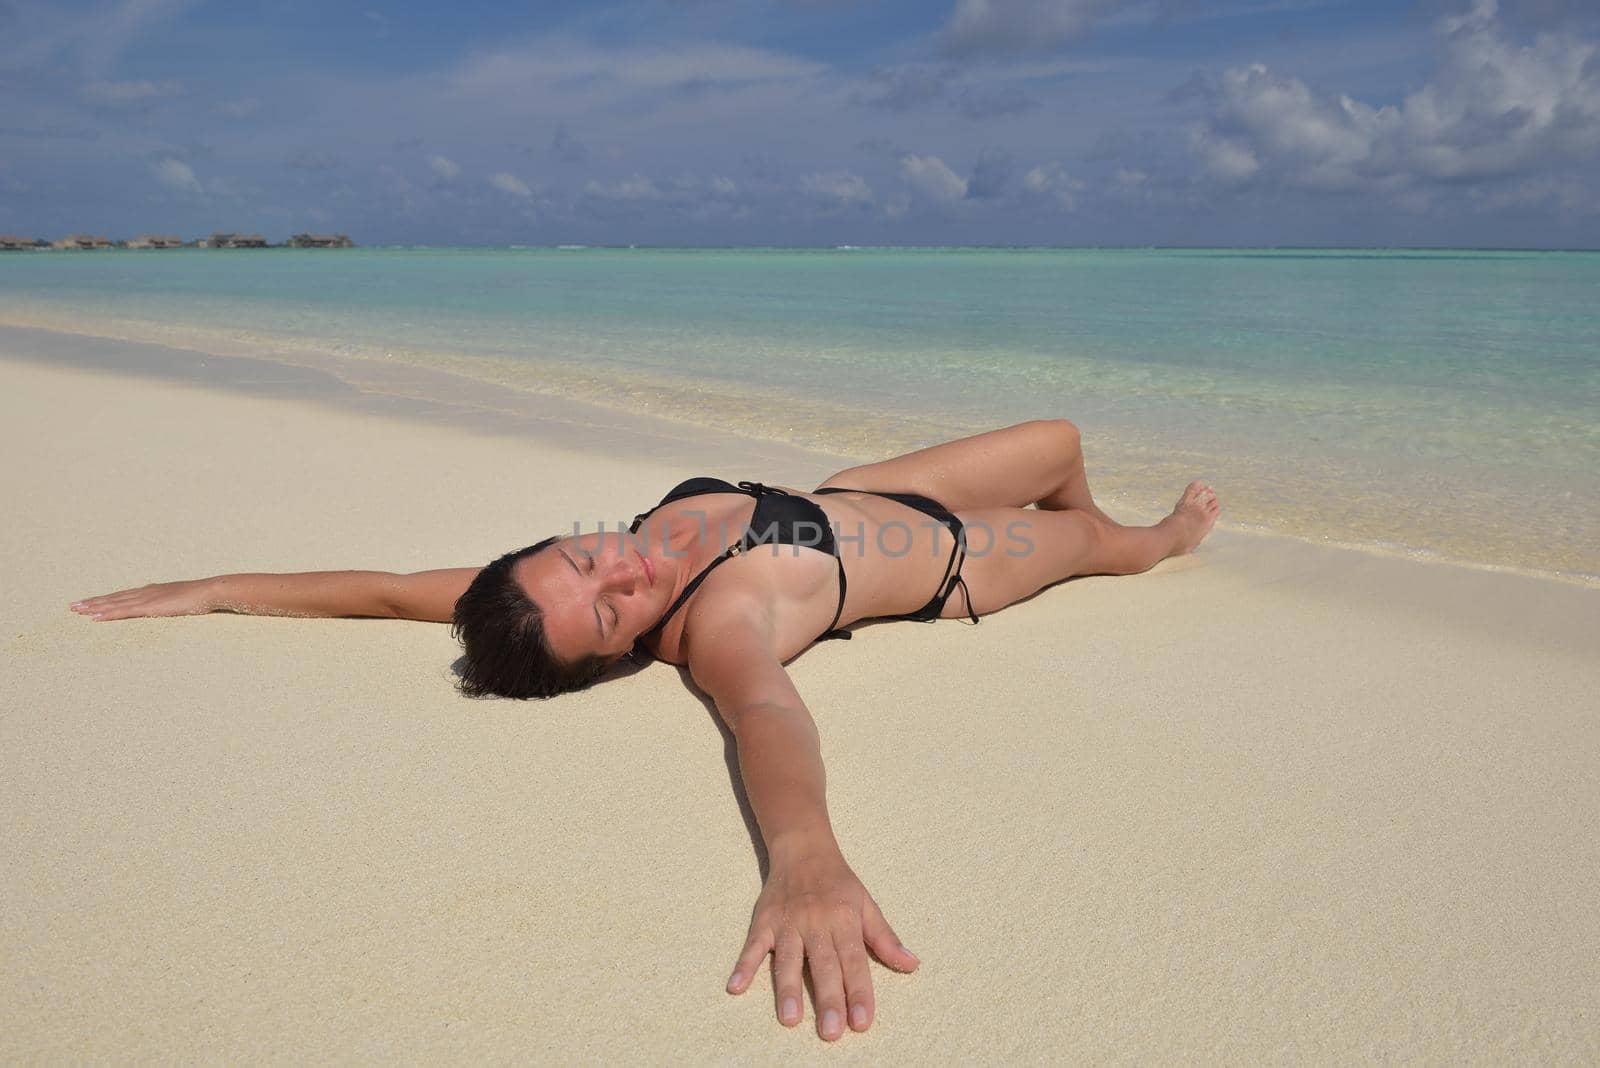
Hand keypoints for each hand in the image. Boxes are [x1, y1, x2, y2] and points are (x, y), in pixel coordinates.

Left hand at [69, 579, 214, 620]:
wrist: (208, 591)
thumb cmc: (200, 598)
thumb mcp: (181, 601)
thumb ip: (170, 604)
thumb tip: (168, 608)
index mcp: (151, 591)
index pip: (122, 595)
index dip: (105, 599)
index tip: (89, 602)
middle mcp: (144, 592)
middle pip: (113, 597)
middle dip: (92, 602)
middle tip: (73, 606)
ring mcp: (146, 598)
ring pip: (113, 603)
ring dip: (94, 607)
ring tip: (77, 611)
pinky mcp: (149, 607)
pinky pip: (123, 611)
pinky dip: (107, 614)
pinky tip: (94, 617)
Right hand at [725, 849, 919, 1040]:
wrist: (803, 848)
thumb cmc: (839, 882)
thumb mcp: (867, 904)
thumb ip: (886, 938)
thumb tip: (912, 964)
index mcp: (844, 920)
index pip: (854, 961)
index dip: (859, 992)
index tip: (862, 1022)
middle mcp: (816, 923)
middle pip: (823, 965)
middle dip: (828, 999)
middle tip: (831, 1033)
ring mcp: (787, 923)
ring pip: (788, 959)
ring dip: (788, 988)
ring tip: (790, 1018)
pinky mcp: (764, 921)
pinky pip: (752, 946)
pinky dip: (743, 965)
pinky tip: (735, 987)